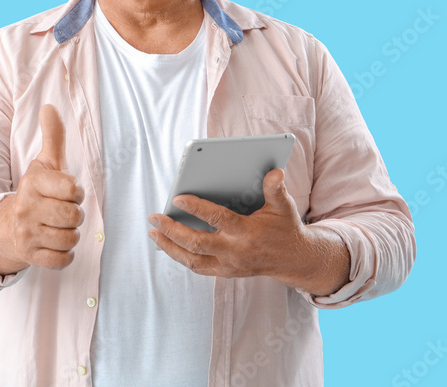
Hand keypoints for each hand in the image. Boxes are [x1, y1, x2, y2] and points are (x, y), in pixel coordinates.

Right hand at [8, 104, 84, 269]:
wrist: (7, 226)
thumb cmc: (36, 192)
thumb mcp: (45, 164)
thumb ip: (53, 137)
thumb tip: (50, 106)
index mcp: (32, 183)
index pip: (72, 190)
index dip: (76, 192)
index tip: (68, 192)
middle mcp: (26, 208)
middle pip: (73, 217)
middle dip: (75, 216)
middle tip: (64, 212)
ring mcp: (26, 234)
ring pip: (70, 239)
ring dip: (70, 235)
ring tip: (58, 227)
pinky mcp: (29, 256)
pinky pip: (61, 260)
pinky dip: (64, 255)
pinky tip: (55, 244)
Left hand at [147, 168, 307, 279]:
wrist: (292, 260)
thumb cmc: (285, 228)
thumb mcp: (283, 206)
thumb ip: (275, 189)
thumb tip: (274, 172)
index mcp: (246, 233)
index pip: (217, 219)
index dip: (196, 208)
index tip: (178, 197)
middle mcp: (234, 252)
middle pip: (196, 243)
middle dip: (171, 230)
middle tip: (154, 217)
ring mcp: (228, 265)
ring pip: (191, 260)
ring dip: (169, 247)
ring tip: (153, 233)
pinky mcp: (224, 273)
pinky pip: (197, 267)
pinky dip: (181, 256)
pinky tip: (168, 244)